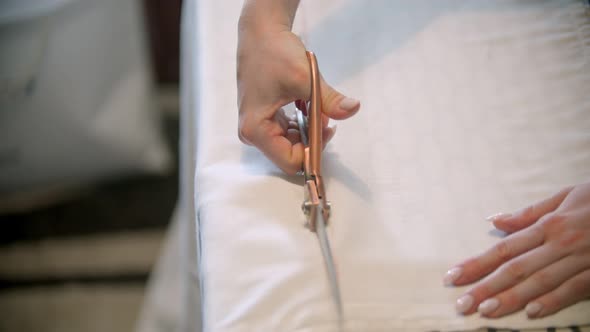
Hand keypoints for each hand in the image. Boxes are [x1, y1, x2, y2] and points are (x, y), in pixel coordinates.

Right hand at [237, 17, 359, 174]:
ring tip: (318, 105)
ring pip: (292, 144)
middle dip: (313, 140)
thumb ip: (329, 100)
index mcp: (255, 130)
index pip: (290, 162)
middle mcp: (252, 134)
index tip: (328, 129)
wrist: (261, 32)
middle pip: (291, 155)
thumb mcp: (305, 79)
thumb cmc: (275, 53)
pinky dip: (304, 123)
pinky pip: (289, 132)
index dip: (313, 152)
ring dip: (310, 130)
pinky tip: (310, 105)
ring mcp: (257, 127)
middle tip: (326, 115)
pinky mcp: (264, 119)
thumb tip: (353, 109)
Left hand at [444, 182, 589, 318]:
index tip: (452, 277)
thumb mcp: (565, 196)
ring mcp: (581, 259)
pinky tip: (533, 312)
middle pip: (515, 268)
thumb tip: (495, 220)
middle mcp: (560, 243)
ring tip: (486, 310)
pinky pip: (575, 289)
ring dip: (511, 297)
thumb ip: (529, 212)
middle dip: (485, 286)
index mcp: (549, 225)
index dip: (476, 264)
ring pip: (540, 281)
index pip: (503, 248)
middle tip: (461, 304)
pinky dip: (554, 300)